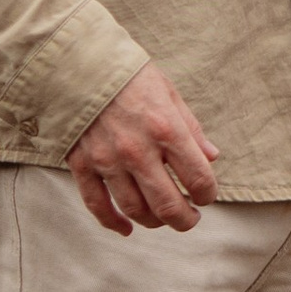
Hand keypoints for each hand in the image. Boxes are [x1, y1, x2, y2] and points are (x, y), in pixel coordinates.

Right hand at [70, 63, 218, 234]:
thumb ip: (191, 128)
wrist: (78, 62)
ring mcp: (108, 160)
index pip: (198, 178)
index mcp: (166, 129)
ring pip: (135, 210)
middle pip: (168, 205)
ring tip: (163, 219)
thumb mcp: (169, 93)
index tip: (206, 196)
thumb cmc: (129, 75)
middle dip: (185, 220)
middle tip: (190, 219)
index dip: (208, 194)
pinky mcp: (82, 165)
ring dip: (154, 222)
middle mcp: (138, 150)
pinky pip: (98, 205)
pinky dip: (113, 223)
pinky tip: (126, 228)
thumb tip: (212, 158)